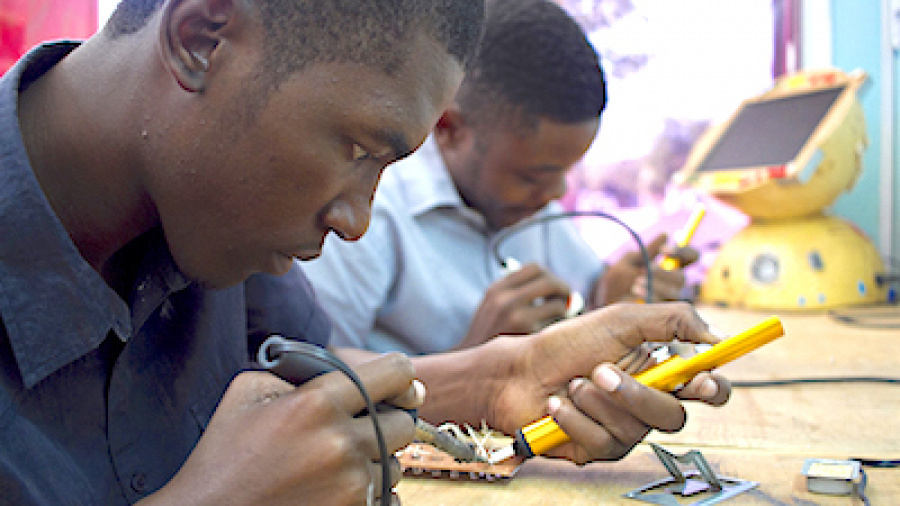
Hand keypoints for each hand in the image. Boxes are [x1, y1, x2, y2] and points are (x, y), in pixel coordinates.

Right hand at [142, 354, 421, 505]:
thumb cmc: (222, 458)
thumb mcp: (247, 393)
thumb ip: (297, 371)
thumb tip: (341, 368)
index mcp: (316, 403)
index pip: (396, 373)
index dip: (403, 378)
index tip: (402, 387)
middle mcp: (340, 443)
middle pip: (404, 423)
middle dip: (386, 423)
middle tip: (358, 430)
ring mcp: (350, 486)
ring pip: (394, 465)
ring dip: (373, 463)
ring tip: (331, 467)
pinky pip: (388, 499)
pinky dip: (369, 495)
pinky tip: (334, 492)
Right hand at [457, 263, 571, 348]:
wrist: (476, 368)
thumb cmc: (490, 335)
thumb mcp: (493, 307)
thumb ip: (515, 291)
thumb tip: (554, 283)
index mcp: (497, 289)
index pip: (535, 268)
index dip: (550, 275)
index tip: (554, 287)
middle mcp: (505, 299)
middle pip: (549, 281)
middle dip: (563, 289)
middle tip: (567, 299)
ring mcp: (516, 316)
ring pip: (557, 303)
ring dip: (564, 310)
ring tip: (559, 319)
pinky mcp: (528, 334)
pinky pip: (556, 324)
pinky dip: (559, 327)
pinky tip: (552, 333)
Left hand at [488, 302, 729, 463]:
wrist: (520, 370)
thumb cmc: (567, 344)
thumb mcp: (621, 319)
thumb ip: (672, 320)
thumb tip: (716, 337)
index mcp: (660, 371)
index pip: (707, 389)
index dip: (714, 389)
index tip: (701, 381)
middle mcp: (646, 404)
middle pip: (672, 417)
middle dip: (636, 394)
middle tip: (601, 371)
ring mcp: (624, 430)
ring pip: (634, 430)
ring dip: (596, 401)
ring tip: (572, 383)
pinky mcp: (598, 450)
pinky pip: (602, 442)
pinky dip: (575, 418)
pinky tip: (558, 404)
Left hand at [593, 234, 698, 305]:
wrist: (602, 299)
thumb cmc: (618, 277)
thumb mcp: (630, 260)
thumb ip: (648, 251)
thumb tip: (665, 235)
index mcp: (671, 266)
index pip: (691, 257)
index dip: (683, 252)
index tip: (663, 250)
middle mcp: (673, 283)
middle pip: (682, 278)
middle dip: (663, 274)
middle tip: (646, 270)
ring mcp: (668, 300)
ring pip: (674, 294)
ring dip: (655, 287)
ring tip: (635, 284)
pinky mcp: (661, 314)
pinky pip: (663, 308)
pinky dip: (650, 299)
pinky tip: (635, 295)